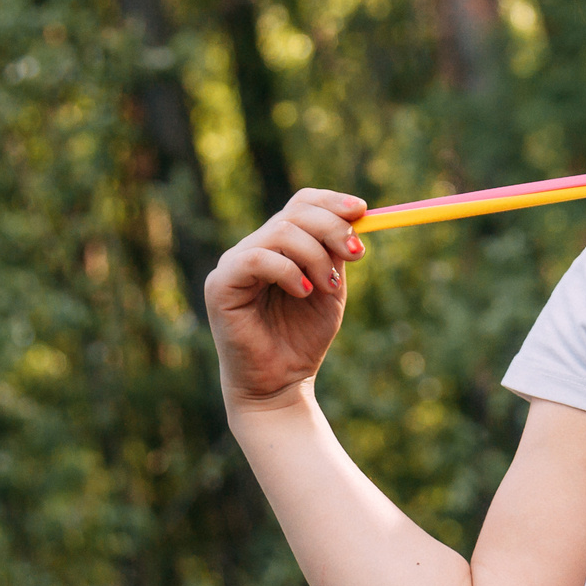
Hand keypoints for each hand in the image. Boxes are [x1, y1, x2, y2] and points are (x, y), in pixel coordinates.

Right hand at [204, 188, 366, 410]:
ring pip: (282, 232)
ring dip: (316, 256)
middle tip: (356, 255)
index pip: (302, 203)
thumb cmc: (302, 339)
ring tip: (327, 287)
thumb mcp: (331, 289)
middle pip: (295, 212)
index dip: (333, 202)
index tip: (364, 211)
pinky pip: (257, 258)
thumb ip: (336, 254)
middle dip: (333, 228)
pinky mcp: (221, 285)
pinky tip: (302, 292)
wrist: (280, 383)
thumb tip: (357, 216)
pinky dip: (288, 271)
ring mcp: (234, 263)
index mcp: (279, 245)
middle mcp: (254, 247)